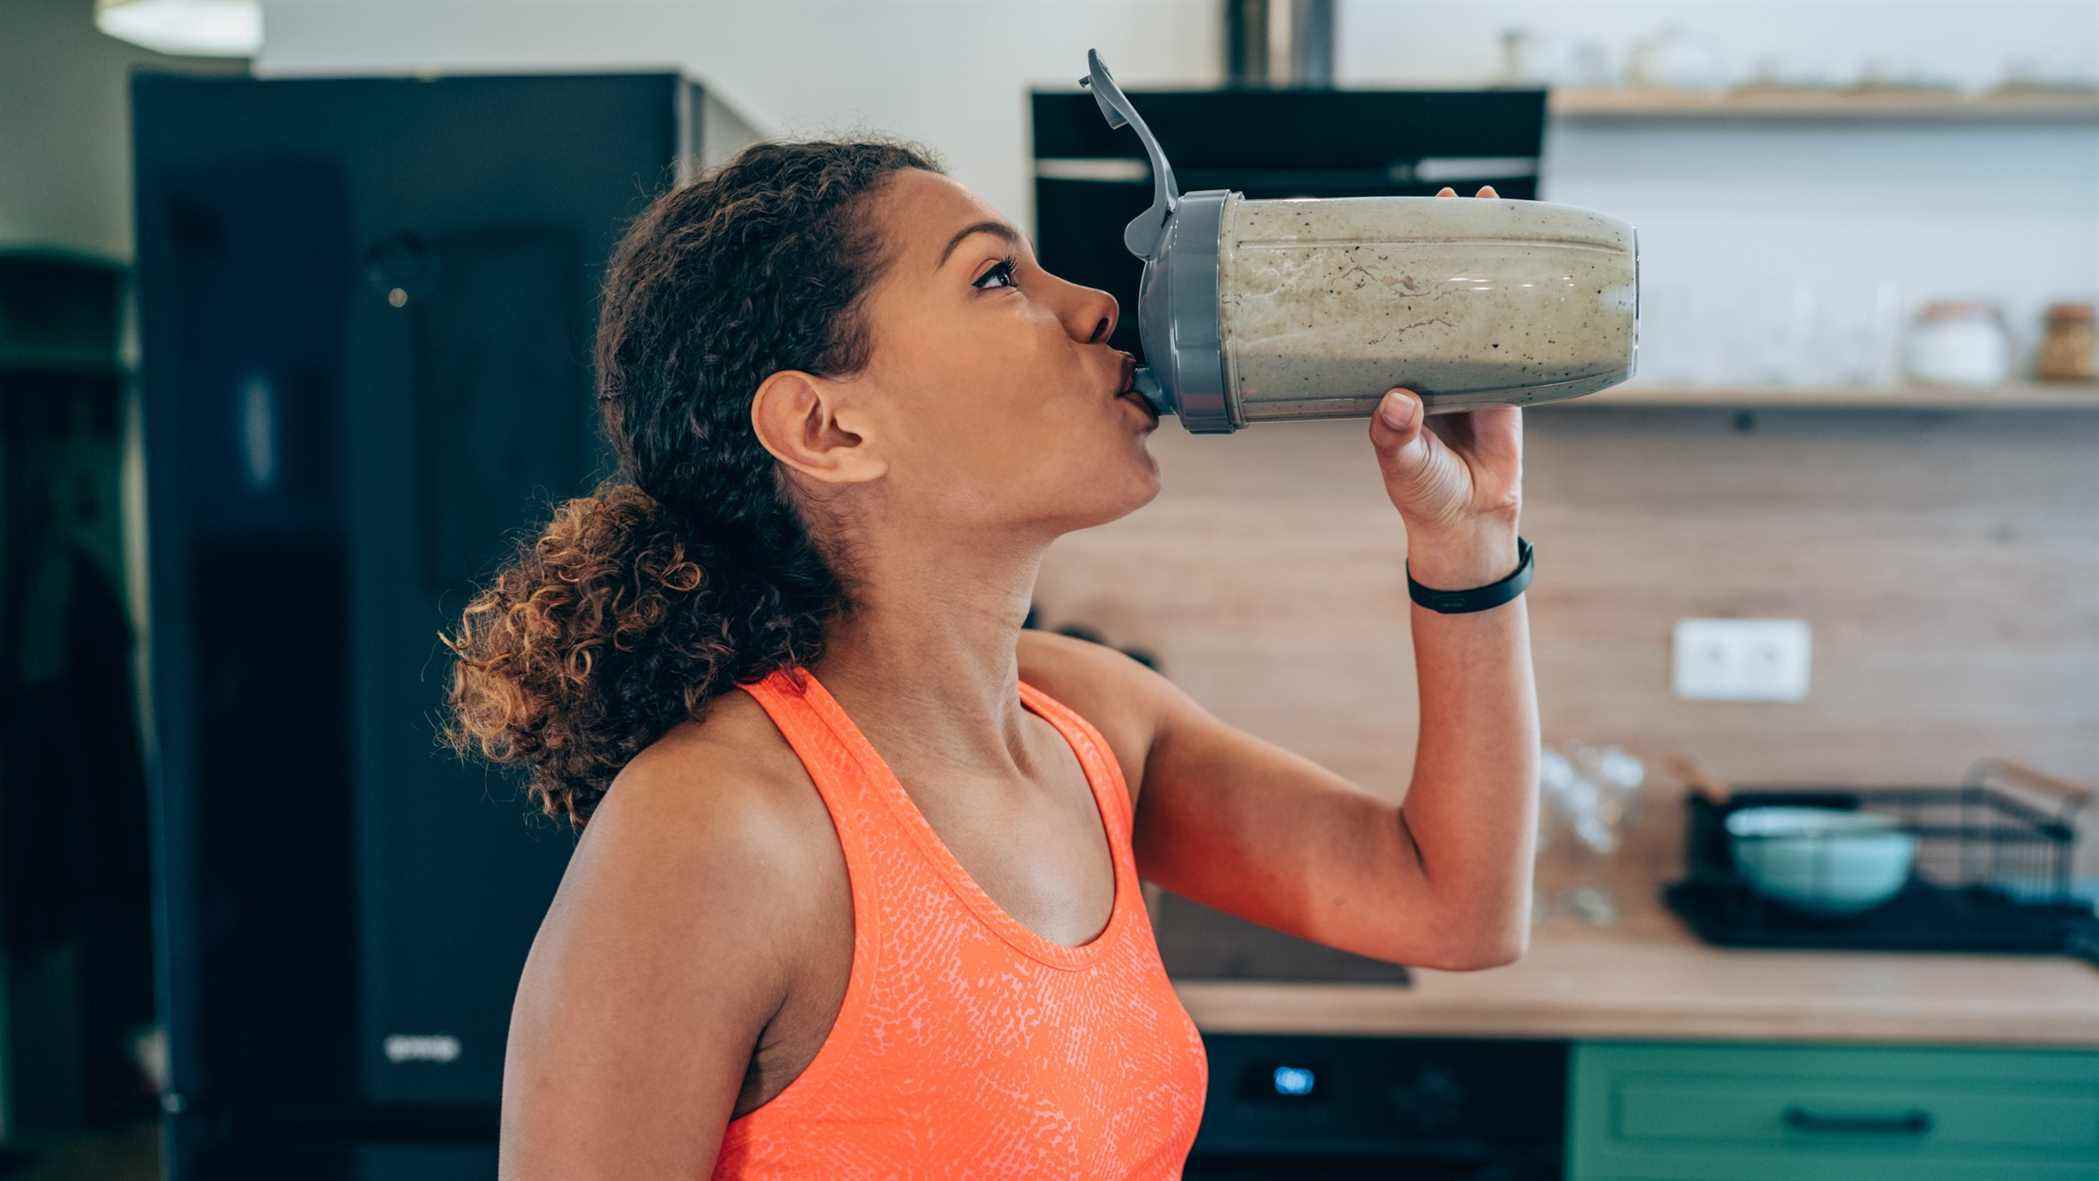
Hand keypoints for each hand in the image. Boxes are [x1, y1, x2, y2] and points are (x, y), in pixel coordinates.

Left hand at [1368, 185, 1523, 587]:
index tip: (1397, 224)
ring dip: (1490, 266)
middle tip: (1456, 201)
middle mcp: (1430, 363)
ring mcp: (1472, 369)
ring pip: (1480, 308)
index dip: (1397, 267)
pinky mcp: (1510, 384)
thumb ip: (1394, 434)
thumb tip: (1397, 400)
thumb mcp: (1400, 462)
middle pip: (1438, 294)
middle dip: (1449, 248)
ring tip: (1498, 215)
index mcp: (1394, 372)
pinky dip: (1528, 306)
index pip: (1391, 309)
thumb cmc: (1422, 494)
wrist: (1469, 523)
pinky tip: (1538, 271)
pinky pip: (1520, 336)